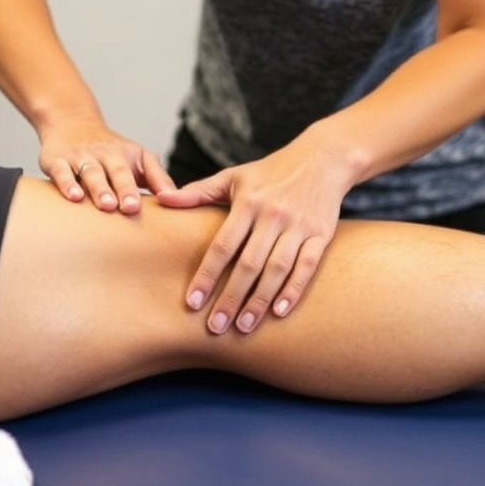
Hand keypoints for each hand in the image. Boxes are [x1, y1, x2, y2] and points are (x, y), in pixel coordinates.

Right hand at [40, 117, 175, 214]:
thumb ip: (158, 178)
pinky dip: (67, 183)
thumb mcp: (138, 157)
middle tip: (129, 208)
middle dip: (124, 189)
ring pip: (91, 172)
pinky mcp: (57, 161)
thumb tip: (178, 199)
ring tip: (105, 205)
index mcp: (127, 156)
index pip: (140, 171)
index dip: (149, 187)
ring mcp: (81, 157)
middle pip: (117, 172)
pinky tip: (74, 197)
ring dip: (99, 188)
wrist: (70, 123)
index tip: (152, 205)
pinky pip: (62, 172)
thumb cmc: (110, 150)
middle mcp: (105, 155)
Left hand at [155, 137, 354, 333]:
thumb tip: (162, 199)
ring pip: (277, 269)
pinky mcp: (321, 233)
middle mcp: (273, 215)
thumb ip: (198, 192)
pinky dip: (294, 290)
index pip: (222, 246)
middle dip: (231, 298)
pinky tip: (279, 312)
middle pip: (248, 264)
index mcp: (248, 202)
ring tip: (243, 327)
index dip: (206, 275)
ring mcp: (299, 226)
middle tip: (215, 327)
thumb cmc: (270, 171)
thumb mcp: (233, 176)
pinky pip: (307, 266)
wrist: (323, 158)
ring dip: (259, 300)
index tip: (192, 303)